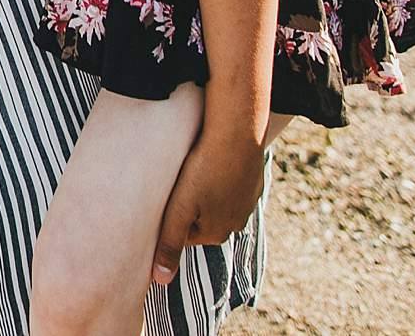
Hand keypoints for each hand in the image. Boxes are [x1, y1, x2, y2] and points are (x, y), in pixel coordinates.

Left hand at [151, 132, 267, 285]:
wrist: (238, 135)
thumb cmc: (203, 171)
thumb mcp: (179, 210)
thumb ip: (169, 244)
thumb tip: (160, 281)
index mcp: (217, 234)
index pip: (183, 234)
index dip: (170, 215)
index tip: (166, 196)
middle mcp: (237, 223)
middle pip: (200, 219)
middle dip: (188, 204)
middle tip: (179, 180)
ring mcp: (248, 202)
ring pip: (216, 201)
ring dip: (205, 190)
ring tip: (195, 169)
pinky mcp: (254, 182)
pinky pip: (230, 184)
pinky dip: (220, 176)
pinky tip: (213, 161)